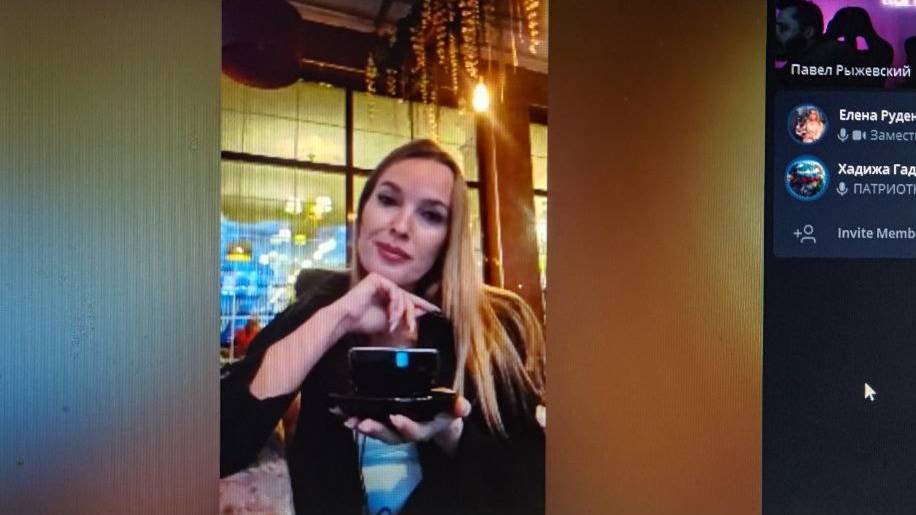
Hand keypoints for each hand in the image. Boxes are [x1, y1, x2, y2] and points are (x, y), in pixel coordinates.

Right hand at [330, 272, 439, 335]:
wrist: (348, 319)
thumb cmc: (365, 321)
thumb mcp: (391, 320)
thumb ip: (405, 315)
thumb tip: (423, 311)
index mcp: (388, 296)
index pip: (408, 299)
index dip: (422, 304)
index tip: (435, 310)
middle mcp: (386, 286)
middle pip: (408, 298)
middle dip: (410, 314)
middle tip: (410, 327)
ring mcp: (381, 281)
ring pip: (402, 295)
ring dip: (400, 312)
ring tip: (393, 323)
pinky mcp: (377, 278)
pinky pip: (394, 290)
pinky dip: (395, 303)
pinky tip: (390, 313)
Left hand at [332, 396, 471, 455]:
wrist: (439, 420)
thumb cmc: (444, 410)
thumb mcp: (454, 408)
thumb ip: (457, 406)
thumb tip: (463, 407)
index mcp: (424, 428)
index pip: (414, 431)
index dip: (405, 426)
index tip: (395, 417)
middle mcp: (406, 433)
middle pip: (390, 436)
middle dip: (376, 430)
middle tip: (361, 423)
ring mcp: (394, 430)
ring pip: (377, 432)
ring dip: (362, 426)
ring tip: (348, 420)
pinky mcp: (384, 423)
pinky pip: (369, 422)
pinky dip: (355, 418)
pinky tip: (341, 412)